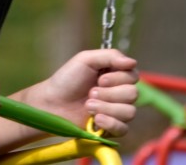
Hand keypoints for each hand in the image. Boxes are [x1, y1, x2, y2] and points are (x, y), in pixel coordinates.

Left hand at [24, 49, 138, 136]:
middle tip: (90, 93)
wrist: (53, 102)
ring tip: (88, 105)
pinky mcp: (111, 128)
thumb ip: (110, 56)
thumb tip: (132, 62)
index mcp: (116, 75)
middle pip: (133, 94)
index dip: (118, 78)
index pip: (133, 76)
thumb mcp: (86, 59)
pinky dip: (110, 123)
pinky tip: (96, 119)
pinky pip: (123, 129)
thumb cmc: (67, 78)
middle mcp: (119, 92)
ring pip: (129, 112)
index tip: (99, 79)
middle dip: (109, 94)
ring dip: (106, 108)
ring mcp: (116, 111)